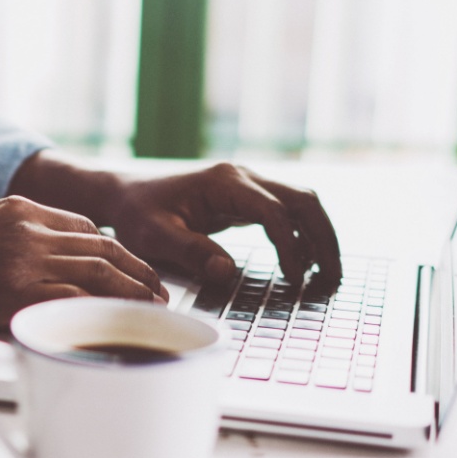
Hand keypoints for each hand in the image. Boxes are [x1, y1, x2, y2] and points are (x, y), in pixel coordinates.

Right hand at [0, 196, 167, 337]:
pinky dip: (106, 311)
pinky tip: (121, 322)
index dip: (116, 250)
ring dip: (134, 291)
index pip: (84, 226)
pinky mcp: (15, 292)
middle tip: (159, 290)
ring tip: (154, 308)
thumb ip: (13, 242)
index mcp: (17, 208)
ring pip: (98, 271)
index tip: (132, 268)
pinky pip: (75, 299)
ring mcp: (23, 258)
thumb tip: (46, 267)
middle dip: (138, 269)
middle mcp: (27, 227)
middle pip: (102, 246)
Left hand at [103, 162, 341, 284]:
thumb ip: (190, 252)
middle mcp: (241, 177)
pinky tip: (302, 264)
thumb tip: (228, 272)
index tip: (296, 280)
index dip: (290, 247)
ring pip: (300, 203)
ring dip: (317, 236)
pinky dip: (300, 236)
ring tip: (327, 275)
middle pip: (302, 200)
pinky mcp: (243, 198)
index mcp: (223, 182)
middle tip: (333, 278)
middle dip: (323, 238)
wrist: (123, 195)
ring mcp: (245, 185)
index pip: (274, 212)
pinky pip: (284, 213)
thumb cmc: (136, 213)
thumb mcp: (154, 236)